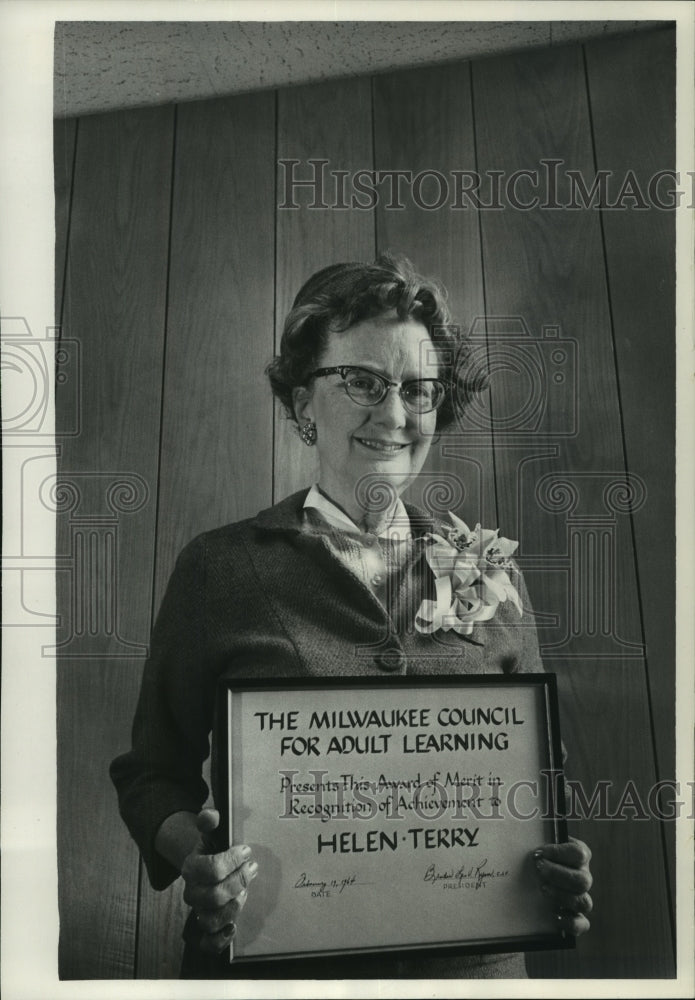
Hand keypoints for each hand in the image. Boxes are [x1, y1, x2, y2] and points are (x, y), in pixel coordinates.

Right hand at [181, 808, 258, 953]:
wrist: (205, 866)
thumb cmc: (213, 849)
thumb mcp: (211, 832)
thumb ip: (210, 821)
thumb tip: (210, 815)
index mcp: (190, 867)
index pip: (211, 869)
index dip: (232, 860)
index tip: (246, 851)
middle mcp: (191, 892)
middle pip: (214, 896)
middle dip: (239, 882)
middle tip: (252, 868)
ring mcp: (197, 911)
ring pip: (211, 919)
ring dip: (234, 906)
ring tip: (245, 892)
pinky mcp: (205, 929)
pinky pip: (207, 943)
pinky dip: (220, 940)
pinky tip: (233, 928)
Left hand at [533, 836, 592, 935]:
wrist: (533, 878)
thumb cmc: (538, 857)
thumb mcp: (539, 845)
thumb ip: (538, 837)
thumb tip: (523, 823)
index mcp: (579, 856)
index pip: (579, 854)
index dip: (559, 853)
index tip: (540, 852)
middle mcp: (584, 877)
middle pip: (582, 880)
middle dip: (557, 874)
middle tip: (538, 869)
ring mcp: (582, 897)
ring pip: (583, 902)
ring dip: (561, 896)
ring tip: (542, 888)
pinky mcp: (577, 917)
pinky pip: (582, 924)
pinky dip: (570, 922)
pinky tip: (554, 914)